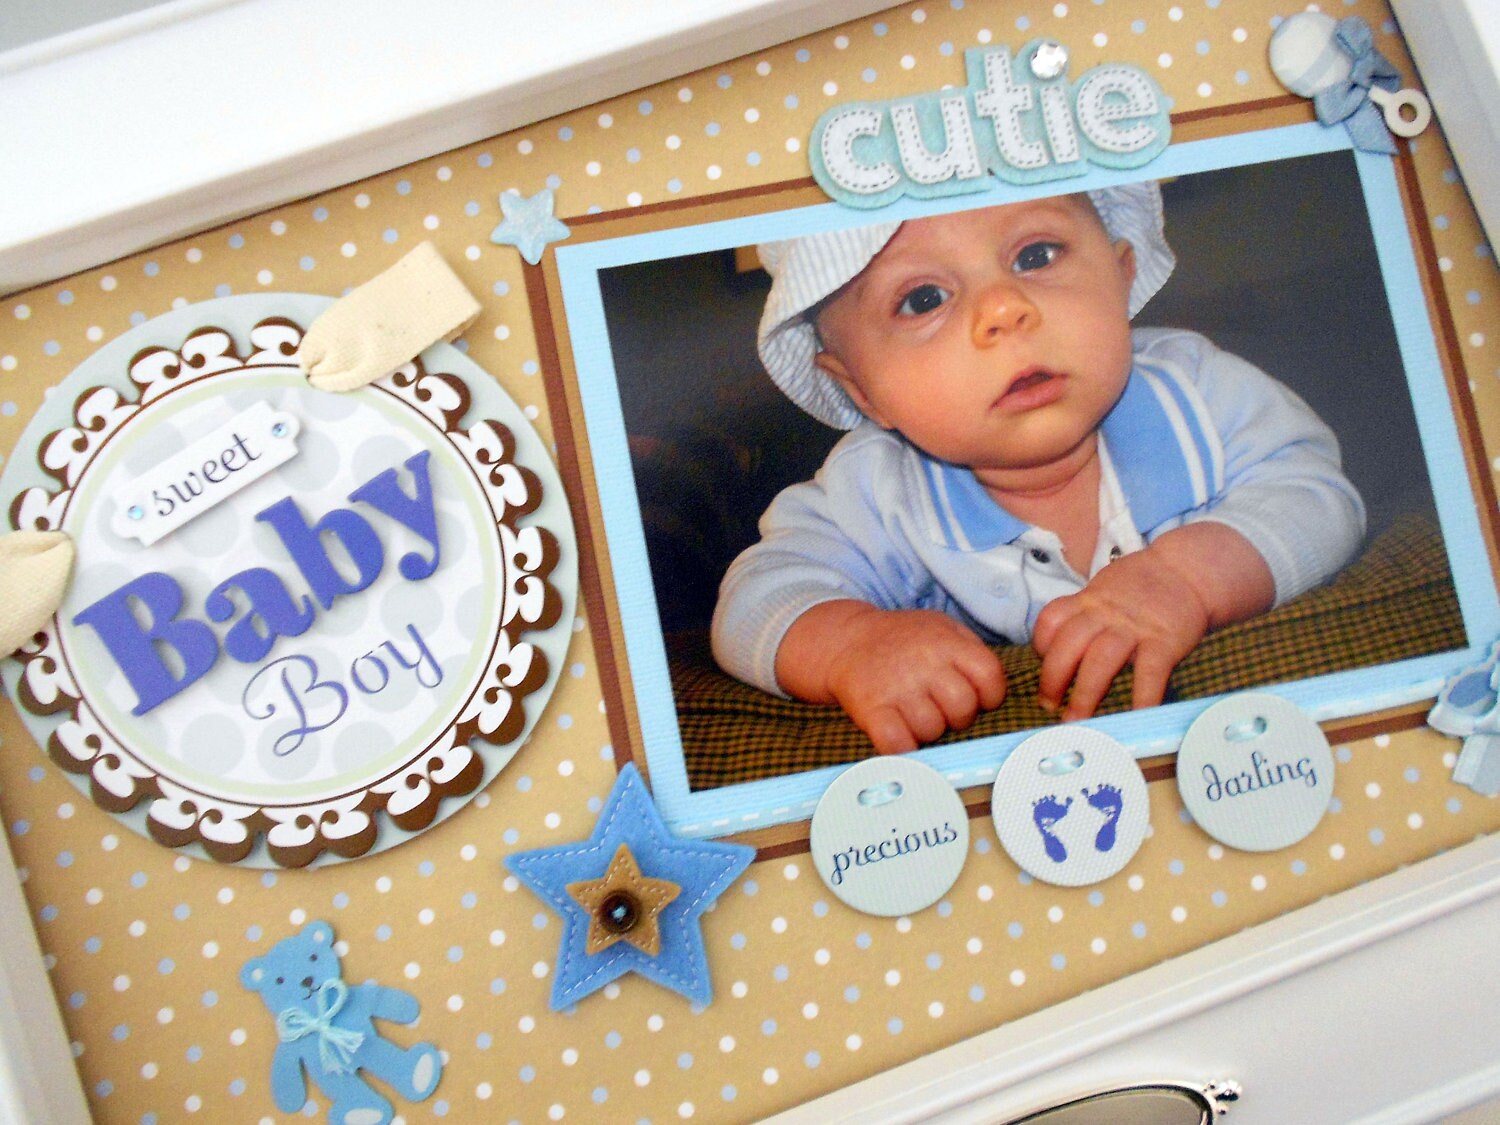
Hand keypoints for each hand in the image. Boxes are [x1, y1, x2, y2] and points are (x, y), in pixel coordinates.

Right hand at [777, 602, 1005, 752]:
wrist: (846, 640)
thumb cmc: (903, 640)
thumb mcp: (941, 628)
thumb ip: (971, 651)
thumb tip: (996, 690)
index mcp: (946, 642)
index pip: (990, 678)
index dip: (989, 696)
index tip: (975, 697)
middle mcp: (923, 663)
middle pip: (963, 709)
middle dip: (957, 716)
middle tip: (940, 708)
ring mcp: (896, 687)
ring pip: (933, 730)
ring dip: (927, 731)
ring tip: (915, 715)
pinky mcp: (871, 709)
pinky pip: (898, 743)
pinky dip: (903, 747)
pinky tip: (899, 735)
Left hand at [1031, 523, 1273, 719]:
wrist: (1189, 571)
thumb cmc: (1143, 588)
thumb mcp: (1104, 590)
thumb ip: (1084, 614)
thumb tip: (1060, 647)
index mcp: (1088, 601)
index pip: (1051, 619)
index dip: (1041, 642)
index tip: (1042, 662)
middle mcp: (1106, 613)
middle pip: (1069, 644)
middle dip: (1053, 678)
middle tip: (1048, 705)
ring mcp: (1135, 628)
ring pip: (1100, 661)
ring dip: (1084, 694)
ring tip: (1075, 720)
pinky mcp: (1165, 641)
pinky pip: (1149, 673)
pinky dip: (1141, 698)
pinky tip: (1133, 718)